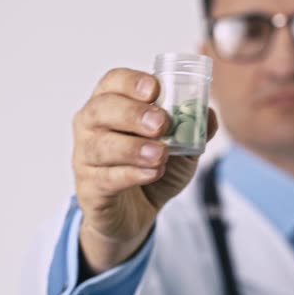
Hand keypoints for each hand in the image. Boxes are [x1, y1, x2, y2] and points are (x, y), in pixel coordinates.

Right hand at [72, 68, 217, 272]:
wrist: (136, 213)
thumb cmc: (152, 167)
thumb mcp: (182, 146)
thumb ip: (195, 129)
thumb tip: (208, 114)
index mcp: (113, 104)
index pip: (113, 81)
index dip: (132, 82)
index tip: (155, 89)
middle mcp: (92, 125)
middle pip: (102, 109)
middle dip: (132, 113)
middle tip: (160, 124)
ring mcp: (85, 156)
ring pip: (101, 145)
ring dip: (133, 148)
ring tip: (160, 154)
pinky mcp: (89, 188)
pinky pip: (105, 178)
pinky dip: (131, 174)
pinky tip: (152, 173)